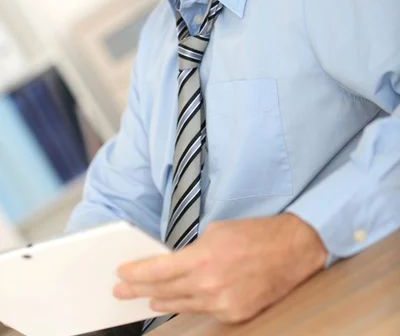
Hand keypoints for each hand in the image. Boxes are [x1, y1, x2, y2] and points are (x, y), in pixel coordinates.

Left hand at [113, 213, 327, 323]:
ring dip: (160, 300)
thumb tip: (176, 261)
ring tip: (145, 298)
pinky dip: (189, 304)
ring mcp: (222, 304)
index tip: (121, 273)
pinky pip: (204, 310)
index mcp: (203, 258)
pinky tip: (177, 301)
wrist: (292, 249)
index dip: (136, 273)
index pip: (158, 270)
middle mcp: (209, 285)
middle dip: (138, 289)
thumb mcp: (217, 230)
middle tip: (120, 291)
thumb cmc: (255, 233)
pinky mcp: (235, 314)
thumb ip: (193, 249)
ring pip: (181, 305)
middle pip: (163, 291)